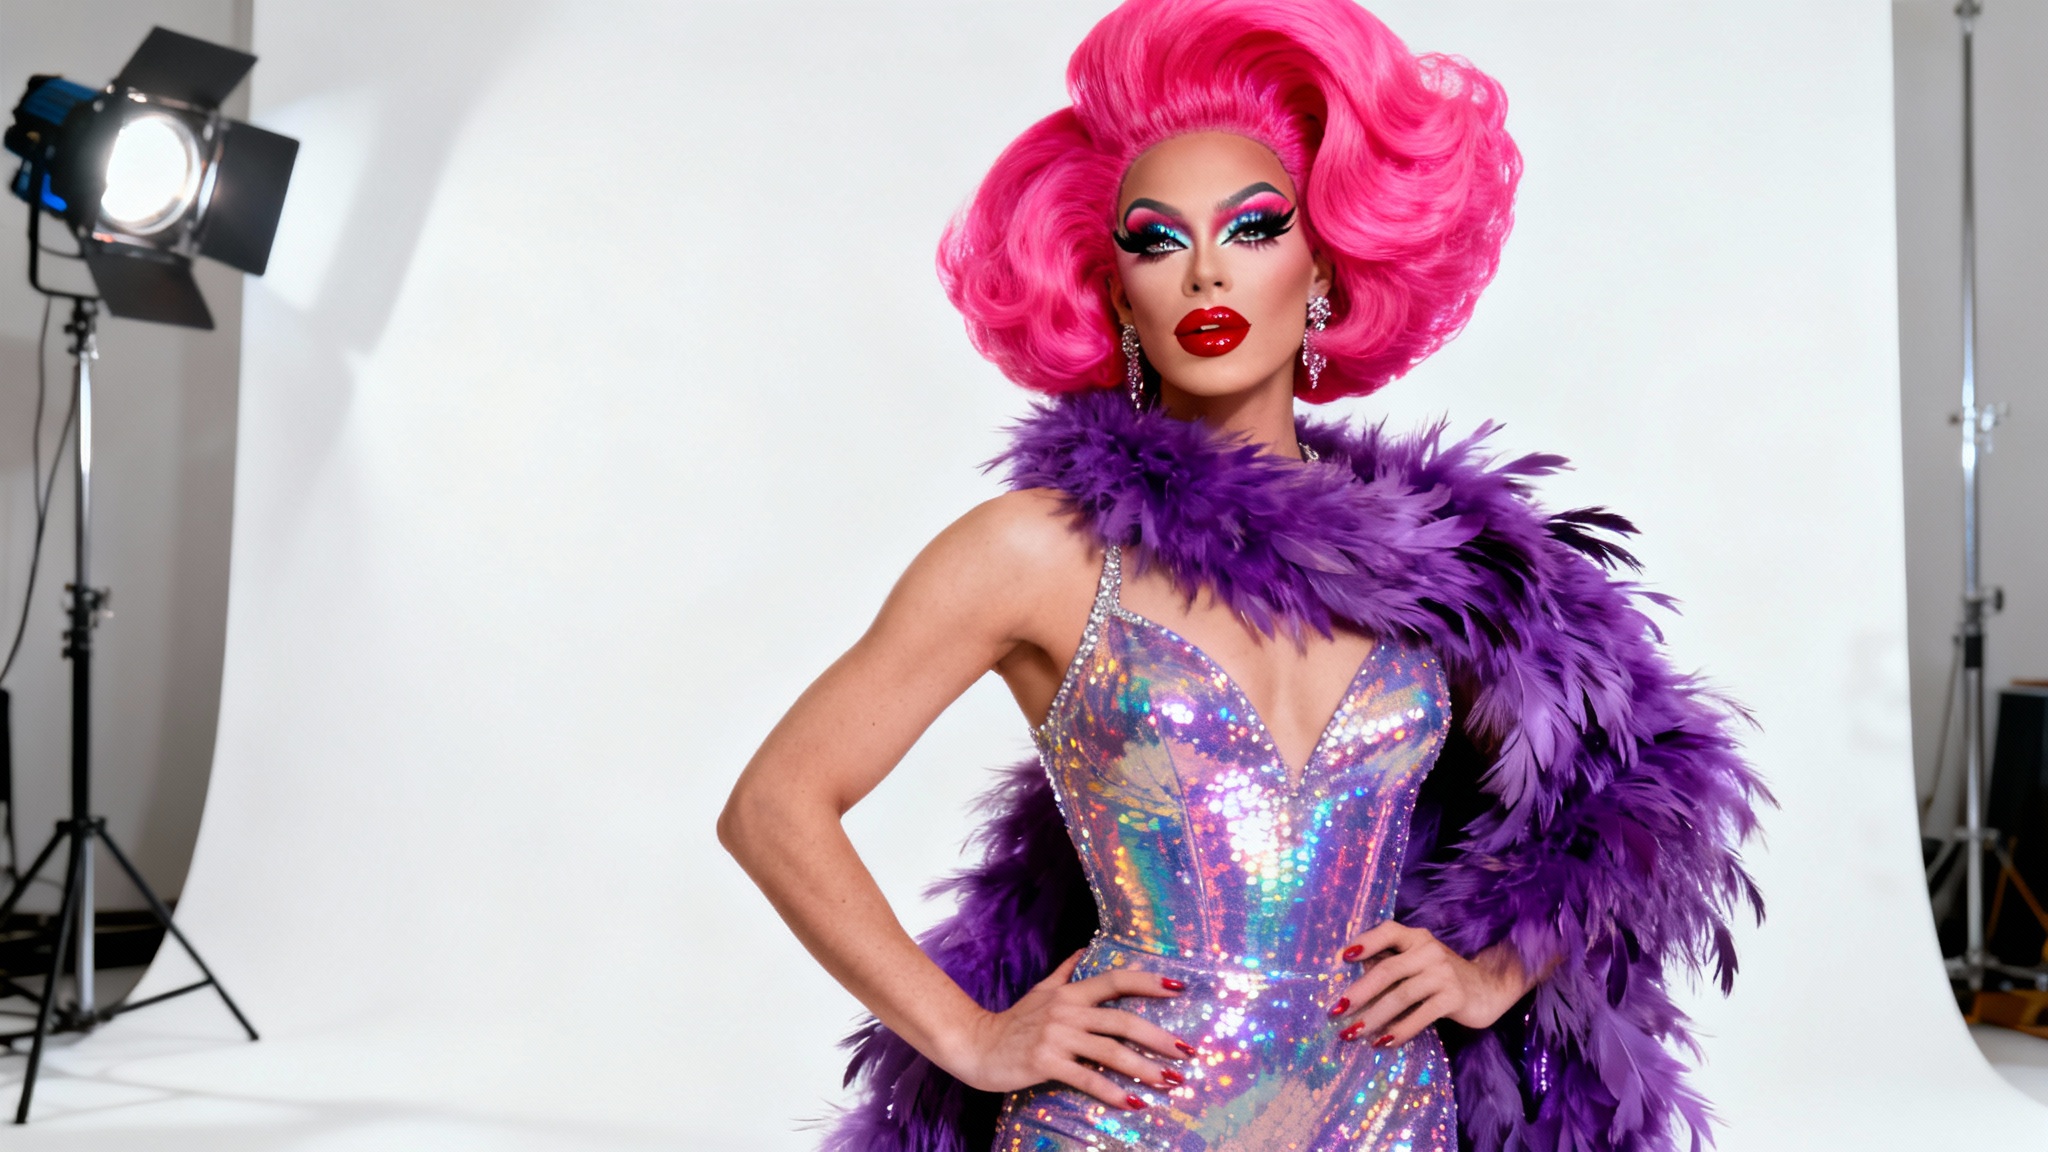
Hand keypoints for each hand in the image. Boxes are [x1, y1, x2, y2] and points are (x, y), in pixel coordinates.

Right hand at [945, 950, 1195, 1111]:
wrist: (975, 1046)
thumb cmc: (1011, 1022)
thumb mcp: (1039, 991)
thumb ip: (1064, 972)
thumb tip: (1083, 950)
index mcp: (1069, 993)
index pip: (1116, 980)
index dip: (1148, 982)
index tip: (1179, 987)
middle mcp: (1067, 1010)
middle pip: (1123, 1020)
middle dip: (1159, 1037)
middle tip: (1188, 1052)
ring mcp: (1057, 1037)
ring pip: (1111, 1051)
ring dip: (1145, 1068)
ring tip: (1171, 1082)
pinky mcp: (1046, 1062)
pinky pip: (1088, 1078)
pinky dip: (1114, 1092)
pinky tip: (1135, 1103)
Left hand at [1326, 921, 1528, 1049]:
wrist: (1490, 988)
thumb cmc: (1443, 976)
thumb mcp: (1418, 963)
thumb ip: (1392, 964)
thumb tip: (1353, 982)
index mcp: (1416, 938)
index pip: (1388, 932)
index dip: (1365, 942)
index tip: (1342, 958)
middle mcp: (1429, 951)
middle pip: (1387, 970)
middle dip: (1358, 993)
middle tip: (1336, 1011)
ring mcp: (1444, 974)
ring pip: (1400, 996)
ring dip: (1373, 1017)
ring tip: (1352, 1033)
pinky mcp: (1454, 998)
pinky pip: (1420, 1016)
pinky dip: (1399, 1030)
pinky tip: (1382, 1042)